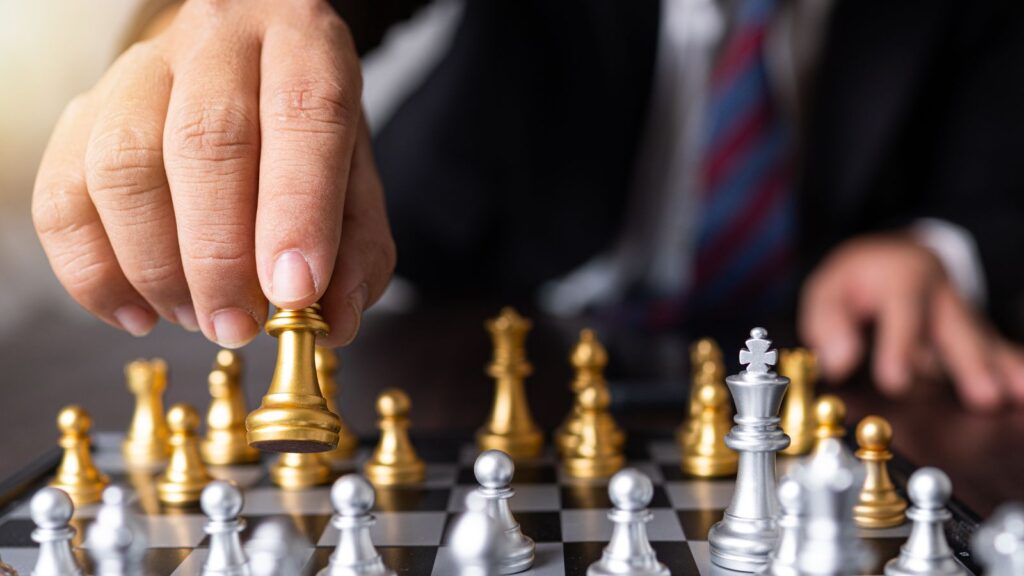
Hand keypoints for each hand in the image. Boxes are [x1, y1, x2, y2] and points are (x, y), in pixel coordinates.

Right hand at [32, 0, 394, 347]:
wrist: (242, 67)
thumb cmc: (303, 133)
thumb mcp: (356, 177)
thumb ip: (358, 248)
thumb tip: (335, 321)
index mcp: (304, 45)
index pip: (303, 114)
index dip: (297, 211)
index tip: (295, 291)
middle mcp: (219, 42)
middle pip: (205, 142)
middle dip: (220, 255)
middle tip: (237, 325)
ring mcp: (141, 70)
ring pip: (124, 166)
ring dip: (156, 266)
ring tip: (195, 317)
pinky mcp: (84, 111)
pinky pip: (64, 195)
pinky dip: (94, 271)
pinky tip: (139, 311)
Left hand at [799, 234, 1023, 409]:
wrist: (894, 256)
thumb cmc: (857, 279)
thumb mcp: (827, 288)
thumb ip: (828, 322)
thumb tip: (839, 361)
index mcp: (904, 277)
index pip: (902, 315)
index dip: (898, 348)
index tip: (894, 382)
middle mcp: (941, 293)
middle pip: (955, 328)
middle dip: (968, 363)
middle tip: (983, 396)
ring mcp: (960, 312)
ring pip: (981, 340)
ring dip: (999, 368)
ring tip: (1016, 394)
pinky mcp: (971, 330)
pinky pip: (993, 347)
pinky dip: (1009, 365)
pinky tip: (1021, 388)